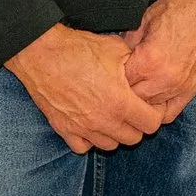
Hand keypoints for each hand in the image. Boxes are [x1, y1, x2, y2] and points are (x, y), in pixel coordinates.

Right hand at [6, 24, 164, 151]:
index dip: (154, 113)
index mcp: (120, 102)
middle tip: (132, 108)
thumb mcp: (116, 48)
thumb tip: (145, 69)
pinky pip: (83, 147)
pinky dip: (90, 139)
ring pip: (110, 145)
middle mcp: (103, 121)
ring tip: (112, 116)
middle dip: (137, 124)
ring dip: (115, 133)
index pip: (151, 124)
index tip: (149, 104)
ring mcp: (82, 128)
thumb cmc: (78, 49)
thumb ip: (135, 64)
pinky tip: (91, 123)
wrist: (41, 53)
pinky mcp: (64, 130)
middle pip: (133, 138)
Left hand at [120, 0, 195, 124]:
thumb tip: (116, 56)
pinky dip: (159, 109)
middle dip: (125, 90)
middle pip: (133, 100)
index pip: (120, 84)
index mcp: (150, 61)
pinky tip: (152, 98)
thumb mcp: (145, 20)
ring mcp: (180, 87)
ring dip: (141, 99)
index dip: (113, 76)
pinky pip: (170, 112)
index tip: (111, 70)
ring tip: (136, 86)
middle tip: (123, 78)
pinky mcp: (193, 88)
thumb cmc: (181, 7)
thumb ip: (129, 43)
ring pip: (149, 108)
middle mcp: (165, 79)